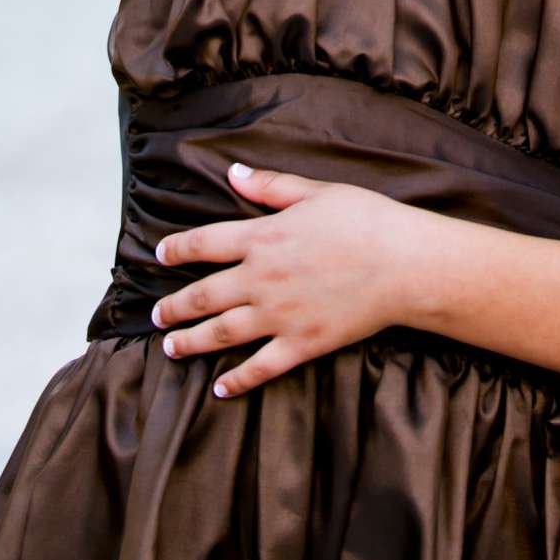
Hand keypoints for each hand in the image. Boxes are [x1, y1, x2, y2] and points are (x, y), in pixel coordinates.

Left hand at [152, 161, 423, 395]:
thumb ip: (270, 185)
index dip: (177, 249)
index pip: (204, 243)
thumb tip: (233, 172)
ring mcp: (278, 316)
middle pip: (203, 295)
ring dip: (191, 342)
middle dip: (174, 307)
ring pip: (221, 333)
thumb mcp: (315, 191)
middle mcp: (261, 280)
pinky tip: (219, 387)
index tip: (159, 255)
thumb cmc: (364, 219)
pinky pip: (259, 367)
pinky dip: (236, 380)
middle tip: (156, 315)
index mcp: (262, 238)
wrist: (402, 264)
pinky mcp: (300, 344)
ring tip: (171, 347)